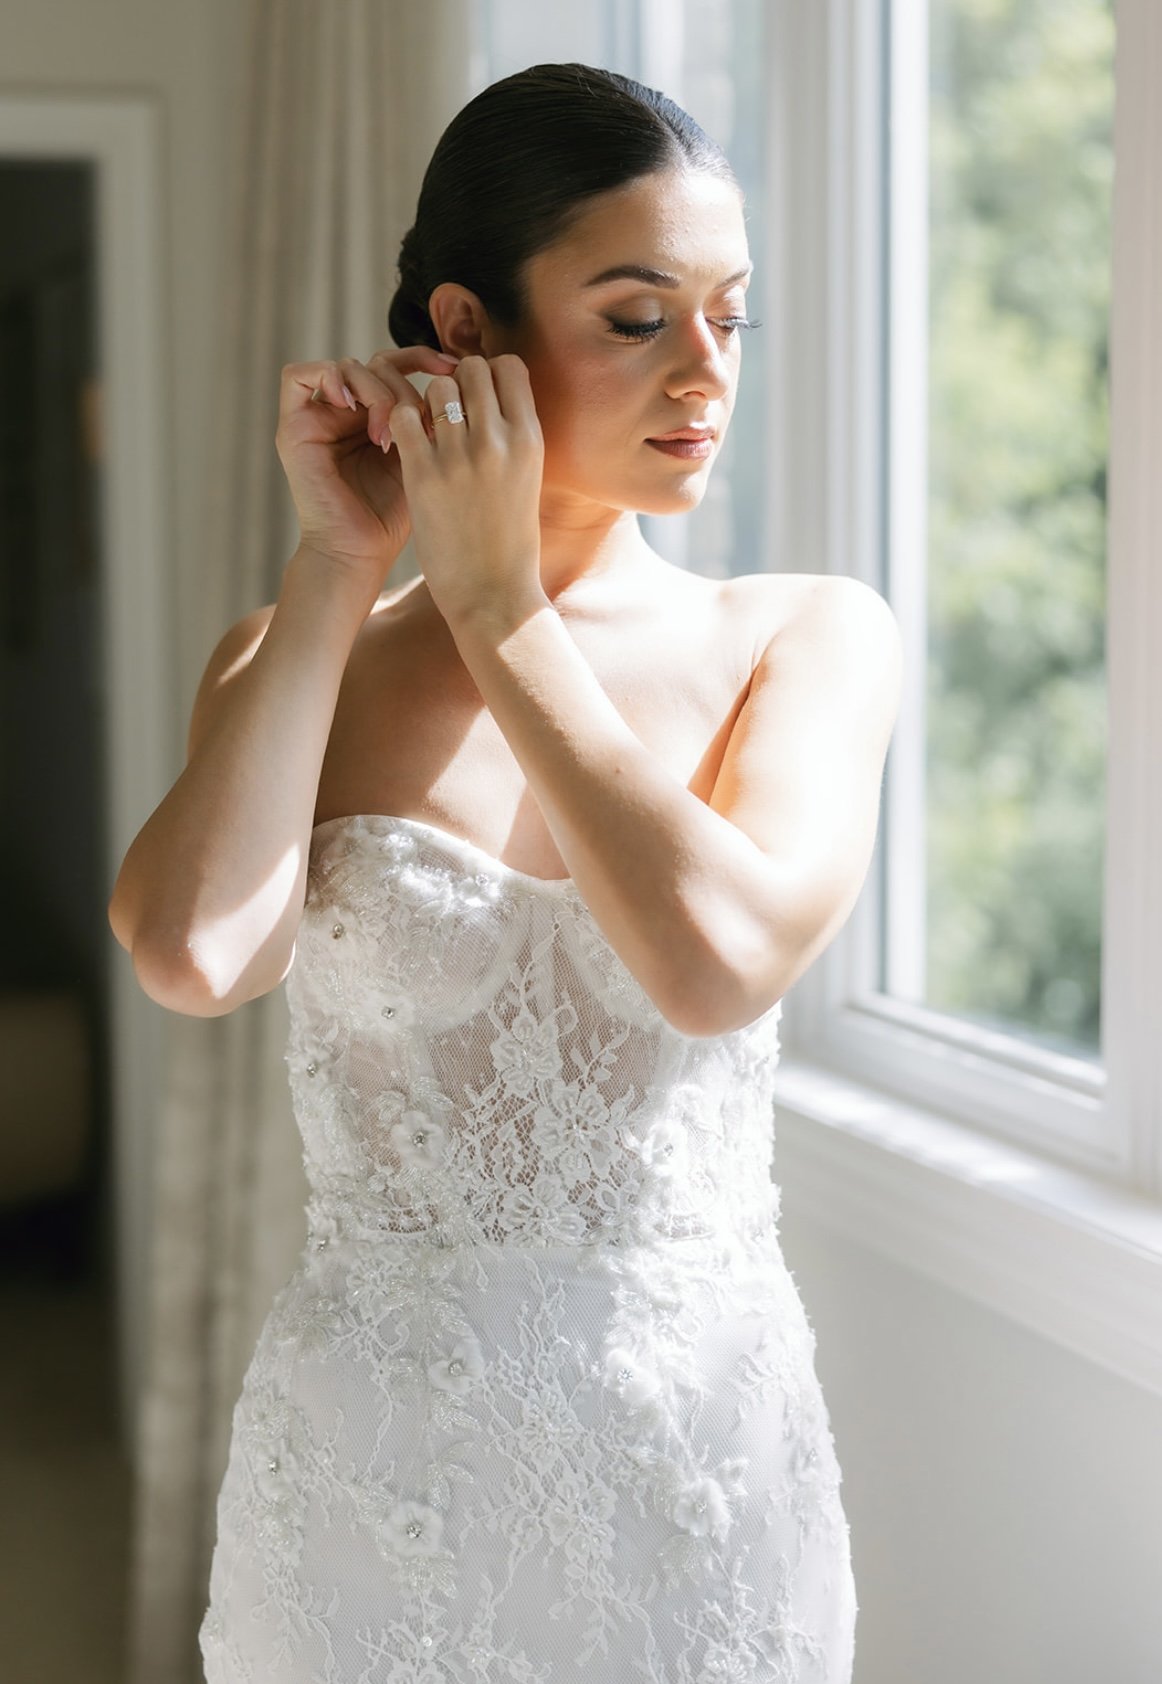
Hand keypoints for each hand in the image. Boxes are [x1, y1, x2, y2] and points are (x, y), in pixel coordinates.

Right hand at [274, 345, 461, 584]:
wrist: (360, 554)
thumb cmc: (394, 518)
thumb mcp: (424, 459)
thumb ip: (431, 420)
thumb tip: (459, 380)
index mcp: (377, 418)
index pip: (398, 365)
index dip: (424, 359)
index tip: (454, 370)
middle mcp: (347, 414)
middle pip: (375, 363)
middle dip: (402, 385)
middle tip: (415, 423)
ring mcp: (318, 419)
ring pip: (347, 367)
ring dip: (374, 391)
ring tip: (386, 434)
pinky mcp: (293, 427)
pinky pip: (298, 376)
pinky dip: (327, 378)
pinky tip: (350, 405)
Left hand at [389, 354, 546, 625]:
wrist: (493, 593)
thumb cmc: (510, 541)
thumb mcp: (528, 479)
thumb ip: (514, 437)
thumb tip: (497, 398)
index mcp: (530, 439)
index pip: (509, 366)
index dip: (489, 374)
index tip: (477, 398)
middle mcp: (499, 439)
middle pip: (472, 368)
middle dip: (457, 382)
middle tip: (448, 413)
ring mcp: (461, 455)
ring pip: (437, 386)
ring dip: (428, 402)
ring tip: (428, 431)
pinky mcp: (424, 474)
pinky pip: (405, 417)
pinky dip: (402, 422)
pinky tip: (407, 445)